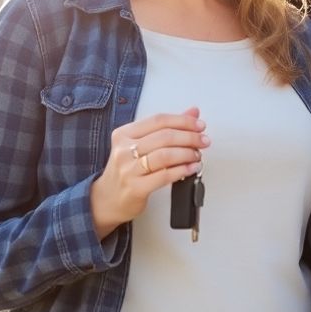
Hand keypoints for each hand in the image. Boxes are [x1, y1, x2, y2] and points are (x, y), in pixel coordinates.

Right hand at [90, 107, 208, 238]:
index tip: (199, 125)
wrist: (107, 199)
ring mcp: (128, 170)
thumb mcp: (141, 145)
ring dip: (187, 154)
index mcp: (124, 134)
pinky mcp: (135, 188)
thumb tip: (193, 112)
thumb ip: (166, 128)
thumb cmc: (126, 170)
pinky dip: (182, 170)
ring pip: (165, 155)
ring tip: (197, 155)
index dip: (182, 120)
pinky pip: (164, 176)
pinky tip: (191, 168)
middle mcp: (124, 150)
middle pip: (164, 136)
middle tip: (203, 140)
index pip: (158, 120)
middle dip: (189, 137)